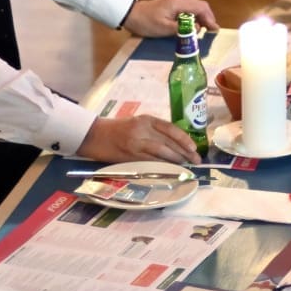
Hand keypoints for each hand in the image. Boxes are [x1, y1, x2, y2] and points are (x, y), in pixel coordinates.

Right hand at [77, 113, 197, 163]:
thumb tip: (176, 144)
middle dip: (184, 152)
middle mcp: (142, 129)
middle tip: (196, 161)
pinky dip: (163, 167)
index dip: (184, 139)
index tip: (193, 148)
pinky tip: (171, 171)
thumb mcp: (137, 123)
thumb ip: (154, 131)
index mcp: (146, 119)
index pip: (170, 128)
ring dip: (176, 161)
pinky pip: (150, 162)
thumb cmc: (117, 129)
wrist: (94, 135)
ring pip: (162, 153)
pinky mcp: (130, 156)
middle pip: (168, 142)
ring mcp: (136, 143)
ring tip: (186, 167)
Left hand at [123, 0, 218, 37]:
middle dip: (208, 17)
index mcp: (178, 3)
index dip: (209, 18)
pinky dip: (194, 17)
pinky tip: (194, 26)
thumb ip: (182, 29)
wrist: (130, 14)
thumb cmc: (146, 22)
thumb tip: (198, 29)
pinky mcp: (171, 5)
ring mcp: (175, 1)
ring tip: (205, 30)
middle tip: (212, 31)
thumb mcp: (163, 28)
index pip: (200, 7)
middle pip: (200, 6)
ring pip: (195, 7)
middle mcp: (179, 0)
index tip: (214, 30)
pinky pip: (188, 9)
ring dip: (202, 17)